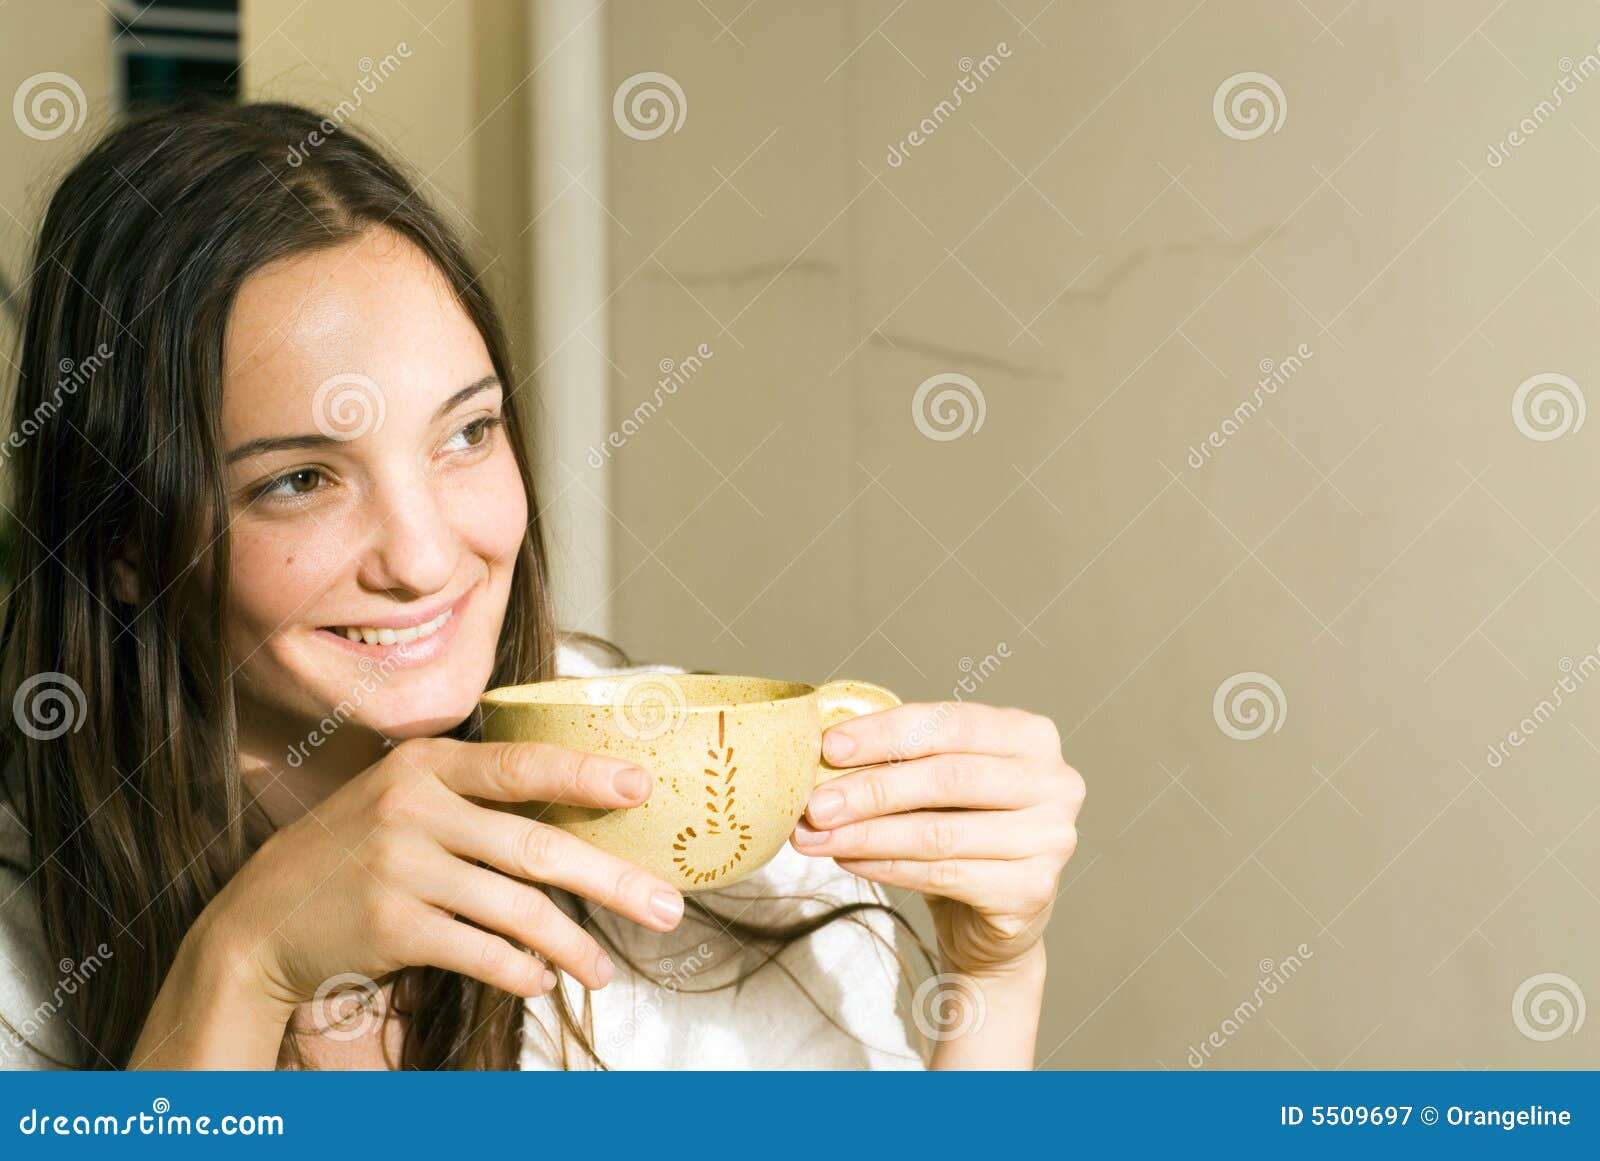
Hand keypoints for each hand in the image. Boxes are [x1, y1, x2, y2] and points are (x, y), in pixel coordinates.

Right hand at [199, 737, 686, 1007]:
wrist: (261, 918)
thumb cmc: (354, 853)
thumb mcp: (404, 800)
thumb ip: (475, 799)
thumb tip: (579, 817)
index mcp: (426, 764)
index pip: (522, 765)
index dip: (586, 774)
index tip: (642, 787)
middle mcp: (413, 807)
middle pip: (536, 846)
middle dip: (612, 881)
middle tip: (667, 908)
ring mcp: (400, 867)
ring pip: (516, 908)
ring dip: (572, 944)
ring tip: (603, 970)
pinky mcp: (391, 925)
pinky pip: (479, 951)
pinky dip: (519, 970)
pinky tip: (540, 980)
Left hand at [789, 702, 1083, 976]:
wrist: (989, 920)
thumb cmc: (958, 831)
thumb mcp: (935, 783)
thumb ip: (901, 756)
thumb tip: (826, 747)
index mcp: (1032, 735)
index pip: (952, 723)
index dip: (887, 732)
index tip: (829, 746)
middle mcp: (1056, 781)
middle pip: (948, 778)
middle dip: (871, 789)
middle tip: (814, 802)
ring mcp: (1052, 838)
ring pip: (940, 832)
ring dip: (866, 834)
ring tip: (816, 836)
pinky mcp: (1034, 889)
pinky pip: (944, 874)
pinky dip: (887, 867)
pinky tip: (848, 860)